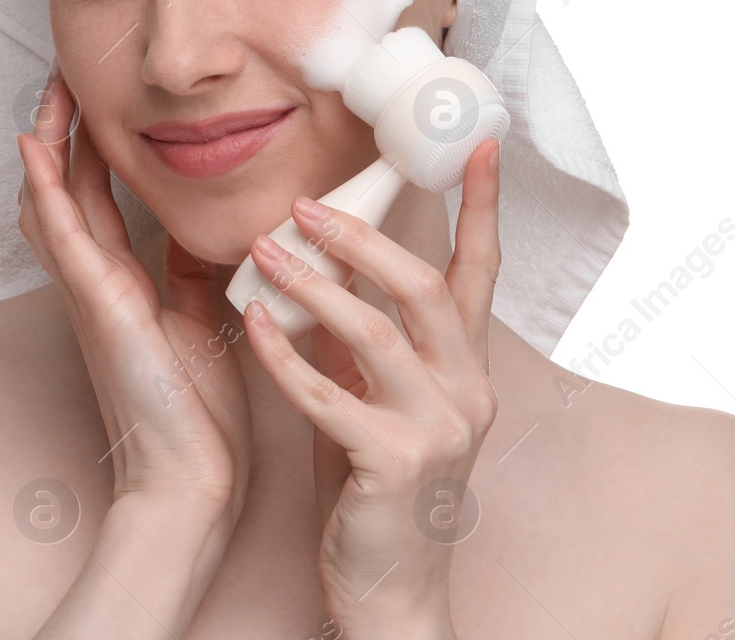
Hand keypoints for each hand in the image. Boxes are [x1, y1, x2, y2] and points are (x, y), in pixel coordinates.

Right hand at [17, 62, 253, 529]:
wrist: (190, 480)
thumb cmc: (195, 412)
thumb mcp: (199, 320)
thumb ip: (189, 273)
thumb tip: (201, 228)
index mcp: (121, 284)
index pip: (96, 199)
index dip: (90, 148)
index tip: (97, 100)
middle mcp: (96, 281)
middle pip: (66, 189)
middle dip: (63, 131)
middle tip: (64, 76)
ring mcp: (90, 292)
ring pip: (53, 201)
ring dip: (50, 142)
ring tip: (51, 90)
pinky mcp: (98, 304)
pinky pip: (62, 234)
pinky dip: (45, 186)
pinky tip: (37, 145)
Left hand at [241, 137, 502, 638]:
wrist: (389, 591)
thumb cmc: (375, 484)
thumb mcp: (382, 396)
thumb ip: (367, 336)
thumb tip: (326, 261)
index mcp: (468, 367)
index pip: (480, 270)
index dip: (482, 204)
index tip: (478, 142)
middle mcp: (466, 391)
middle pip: (424, 286)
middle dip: (363, 236)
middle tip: (305, 205)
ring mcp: (436, 428)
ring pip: (376, 330)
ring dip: (313, 284)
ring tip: (263, 250)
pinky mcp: (392, 463)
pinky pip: (327, 393)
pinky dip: (284, 354)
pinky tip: (252, 323)